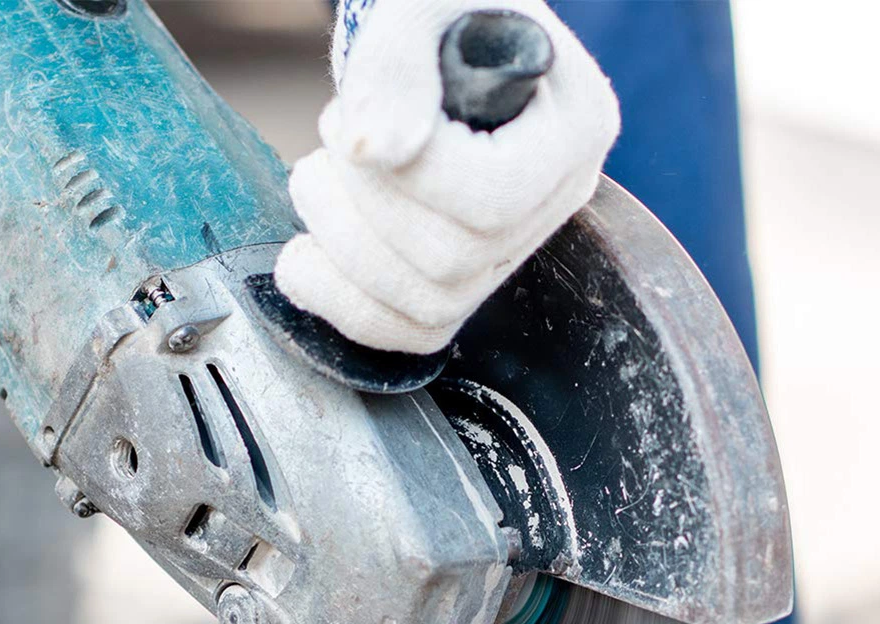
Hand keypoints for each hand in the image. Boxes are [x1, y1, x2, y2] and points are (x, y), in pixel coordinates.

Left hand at [275, 0, 618, 354]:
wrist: (430, 38)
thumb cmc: (436, 13)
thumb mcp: (419, 7)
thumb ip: (398, 66)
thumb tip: (371, 150)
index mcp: (577, 127)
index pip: (493, 198)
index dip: (405, 179)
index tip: (354, 125)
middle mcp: (558, 202)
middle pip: (453, 260)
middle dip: (362, 205)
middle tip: (330, 136)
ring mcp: (511, 254)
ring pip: (427, 304)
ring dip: (341, 246)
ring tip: (315, 177)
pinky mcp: (461, 286)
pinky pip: (406, 334)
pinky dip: (338, 304)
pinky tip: (302, 259)